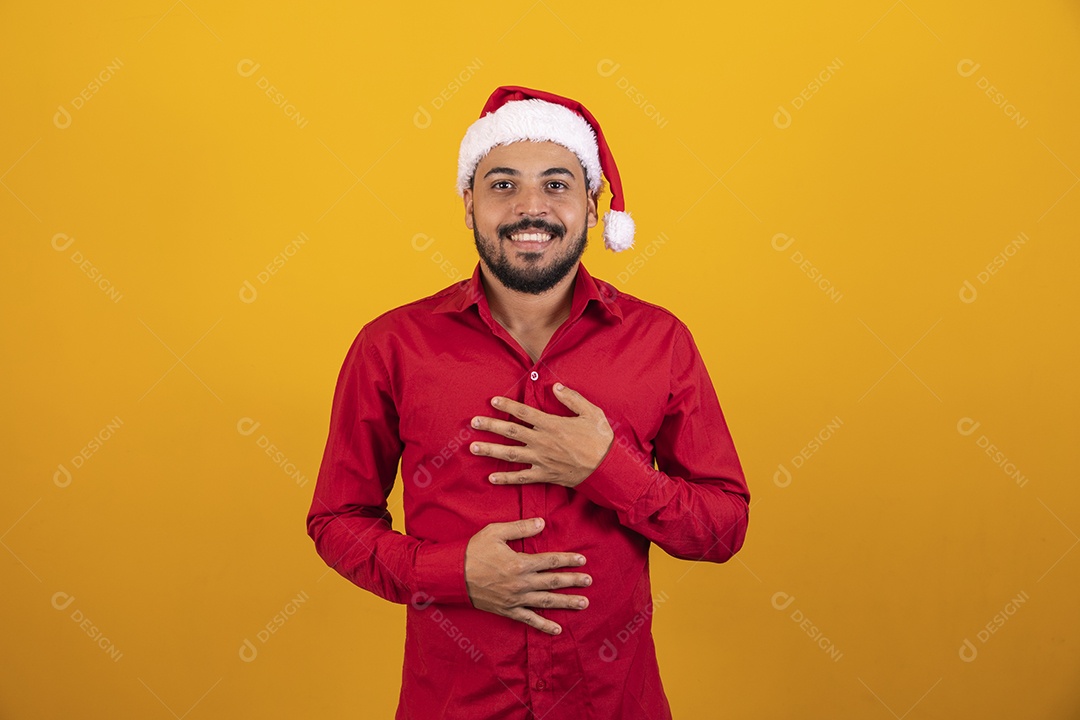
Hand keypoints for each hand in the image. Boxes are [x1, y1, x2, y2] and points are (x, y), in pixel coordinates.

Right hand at [464, 517, 591, 634]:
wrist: (452, 575)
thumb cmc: (473, 551)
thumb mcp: (495, 532)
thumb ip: (520, 528)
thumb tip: (542, 523)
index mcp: (520, 563)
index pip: (550, 561)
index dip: (568, 560)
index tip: (582, 560)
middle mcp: (521, 583)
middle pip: (553, 582)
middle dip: (573, 581)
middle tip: (589, 581)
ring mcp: (515, 599)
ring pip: (546, 602)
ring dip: (566, 603)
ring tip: (583, 603)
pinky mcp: (507, 610)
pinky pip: (529, 620)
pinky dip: (543, 625)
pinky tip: (557, 630)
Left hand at [469, 383, 613, 487]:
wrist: (608, 469)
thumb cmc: (600, 439)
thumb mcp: (591, 412)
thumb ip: (572, 399)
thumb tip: (555, 387)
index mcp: (552, 424)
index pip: (524, 412)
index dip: (507, 405)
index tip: (493, 400)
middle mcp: (542, 441)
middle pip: (510, 432)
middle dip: (490, 426)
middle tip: (472, 423)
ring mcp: (541, 459)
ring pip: (510, 454)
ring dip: (490, 451)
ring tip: (473, 448)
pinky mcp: (544, 475)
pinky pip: (522, 477)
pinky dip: (506, 479)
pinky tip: (492, 478)